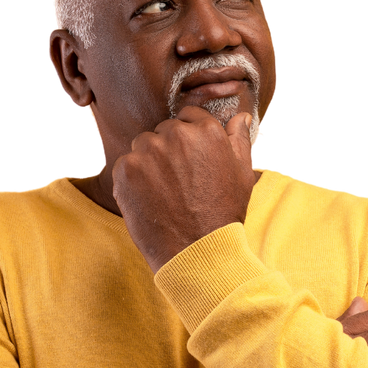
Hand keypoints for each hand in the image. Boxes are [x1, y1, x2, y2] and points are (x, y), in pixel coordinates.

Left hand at [112, 107, 258, 272]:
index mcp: (206, 131)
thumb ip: (239, 140)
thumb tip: (239, 117)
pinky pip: (125, 165)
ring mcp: (148, 151)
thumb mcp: (242, 174)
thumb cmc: (223, 214)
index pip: (189, 116)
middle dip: (168, 149)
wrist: (197, 250)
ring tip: (162, 191)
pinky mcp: (126, 169)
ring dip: (148, 161)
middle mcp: (176, 134)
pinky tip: (148, 199)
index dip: (188, 136)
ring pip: (142, 146)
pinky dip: (132, 180)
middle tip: (177, 180)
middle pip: (164, 131)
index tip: (188, 156)